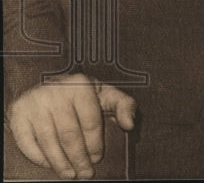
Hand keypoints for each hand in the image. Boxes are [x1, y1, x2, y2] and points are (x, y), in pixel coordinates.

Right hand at [7, 73, 135, 179]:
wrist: (48, 86)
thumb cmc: (82, 95)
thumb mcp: (105, 94)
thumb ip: (124, 105)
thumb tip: (130, 124)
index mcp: (80, 85)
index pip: (90, 121)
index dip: (95, 144)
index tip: (97, 159)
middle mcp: (56, 91)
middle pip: (69, 135)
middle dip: (79, 159)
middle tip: (85, 174)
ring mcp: (35, 102)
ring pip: (49, 141)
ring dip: (60, 163)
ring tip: (70, 175)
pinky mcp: (18, 114)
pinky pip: (27, 142)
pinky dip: (39, 158)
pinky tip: (50, 165)